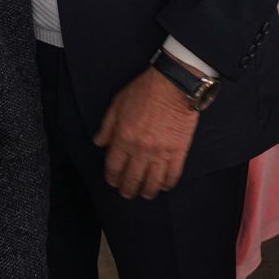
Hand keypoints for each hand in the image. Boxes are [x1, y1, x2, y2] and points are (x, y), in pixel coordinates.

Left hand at [93, 65, 199, 199]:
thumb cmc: (143, 91)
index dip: (112, 178)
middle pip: (132, 179)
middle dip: (127, 190)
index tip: (113, 182)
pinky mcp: (178, 152)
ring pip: (152, 183)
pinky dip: (167, 184)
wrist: (173, 85)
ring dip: (147, 192)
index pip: (113, 167)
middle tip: (127, 193)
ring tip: (145, 193)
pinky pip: (172, 175)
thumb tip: (99, 143)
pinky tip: (163, 185)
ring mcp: (161, 152)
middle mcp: (140, 149)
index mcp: (123, 138)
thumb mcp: (117, 104)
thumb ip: (107, 126)